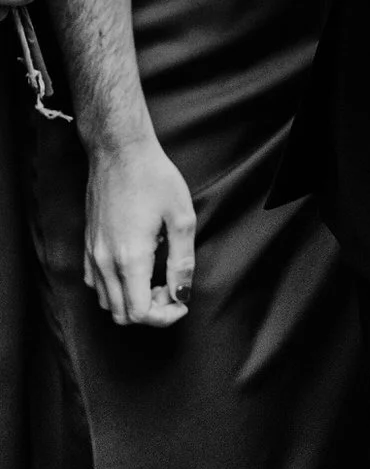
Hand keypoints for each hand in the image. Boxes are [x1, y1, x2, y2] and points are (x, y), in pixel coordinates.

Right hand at [84, 133, 195, 325]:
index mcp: (129, 258)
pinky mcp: (86, 245)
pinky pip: (96, 285)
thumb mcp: (181, 217)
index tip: (181, 302)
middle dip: (151, 312)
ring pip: (107, 303)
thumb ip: (182, 261)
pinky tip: (136, 268)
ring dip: (132, 301)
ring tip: (156, 278)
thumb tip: (182, 294)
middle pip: (122, 314)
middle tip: (171, 288)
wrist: (119, 151)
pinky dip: (116, 290)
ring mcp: (91, 254)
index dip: (165, 317)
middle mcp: (104, 262)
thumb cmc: (154, 178)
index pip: (140, 314)